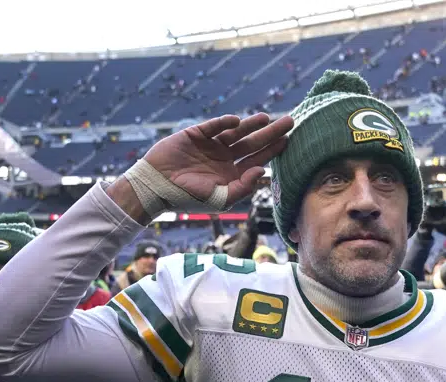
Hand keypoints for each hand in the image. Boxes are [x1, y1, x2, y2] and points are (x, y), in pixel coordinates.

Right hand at [143, 112, 293, 208]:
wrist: (156, 186)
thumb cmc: (188, 197)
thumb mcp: (219, 198)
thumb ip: (242, 187)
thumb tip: (262, 171)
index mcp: (232, 174)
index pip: (257, 159)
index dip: (273, 150)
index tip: (288, 141)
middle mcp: (224, 158)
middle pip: (253, 143)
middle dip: (271, 133)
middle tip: (289, 121)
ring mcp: (211, 145)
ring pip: (237, 132)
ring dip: (251, 124)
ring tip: (267, 118)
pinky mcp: (196, 134)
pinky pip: (213, 126)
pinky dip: (224, 122)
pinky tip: (236, 121)